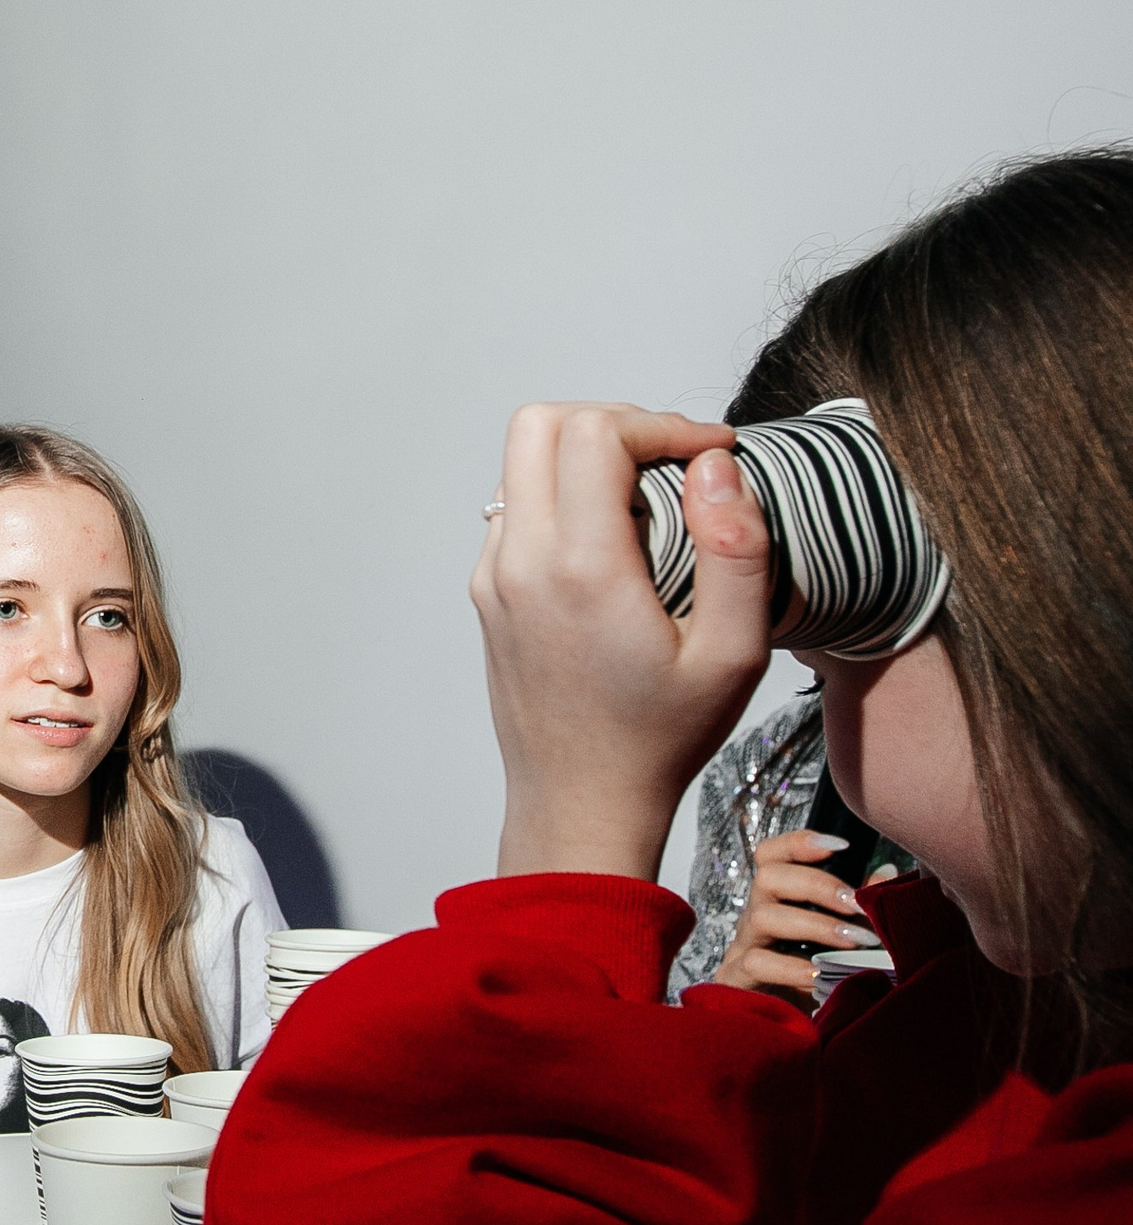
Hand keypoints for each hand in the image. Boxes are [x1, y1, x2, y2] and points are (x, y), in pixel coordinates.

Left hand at [472, 404, 772, 879]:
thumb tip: (716, 464)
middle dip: (613, 422)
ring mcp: (493, 577)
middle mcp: (521, 563)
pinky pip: (514, 509)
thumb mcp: (735, 653)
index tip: (711, 454)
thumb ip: (738, 547)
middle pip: (539, 423)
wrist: (580, 802)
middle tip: (671, 462)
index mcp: (582, 569)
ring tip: (648, 502)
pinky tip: (613, 542)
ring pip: (519, 463)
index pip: (594, 432)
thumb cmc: (662, 738)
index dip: (661, 423)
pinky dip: (561, 497)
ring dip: (582, 457)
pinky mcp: (487, 594)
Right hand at [714, 831, 893, 1002]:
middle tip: (856, 905)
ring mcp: (744, 947)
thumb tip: (890, 873)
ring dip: (813, 925)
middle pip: (767, 877)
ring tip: (854, 942)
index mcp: (779, 901)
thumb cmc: (821, 981)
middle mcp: (757, 917)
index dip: (799, 842)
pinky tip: (821, 976)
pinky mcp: (738, 980)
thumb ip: (864, 909)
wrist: (789, 1036)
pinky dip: (792, 968)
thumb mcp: (847, 942)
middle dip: (816, 885)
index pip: (772, 856)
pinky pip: (757, 963)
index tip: (841, 846)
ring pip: (762, 917)